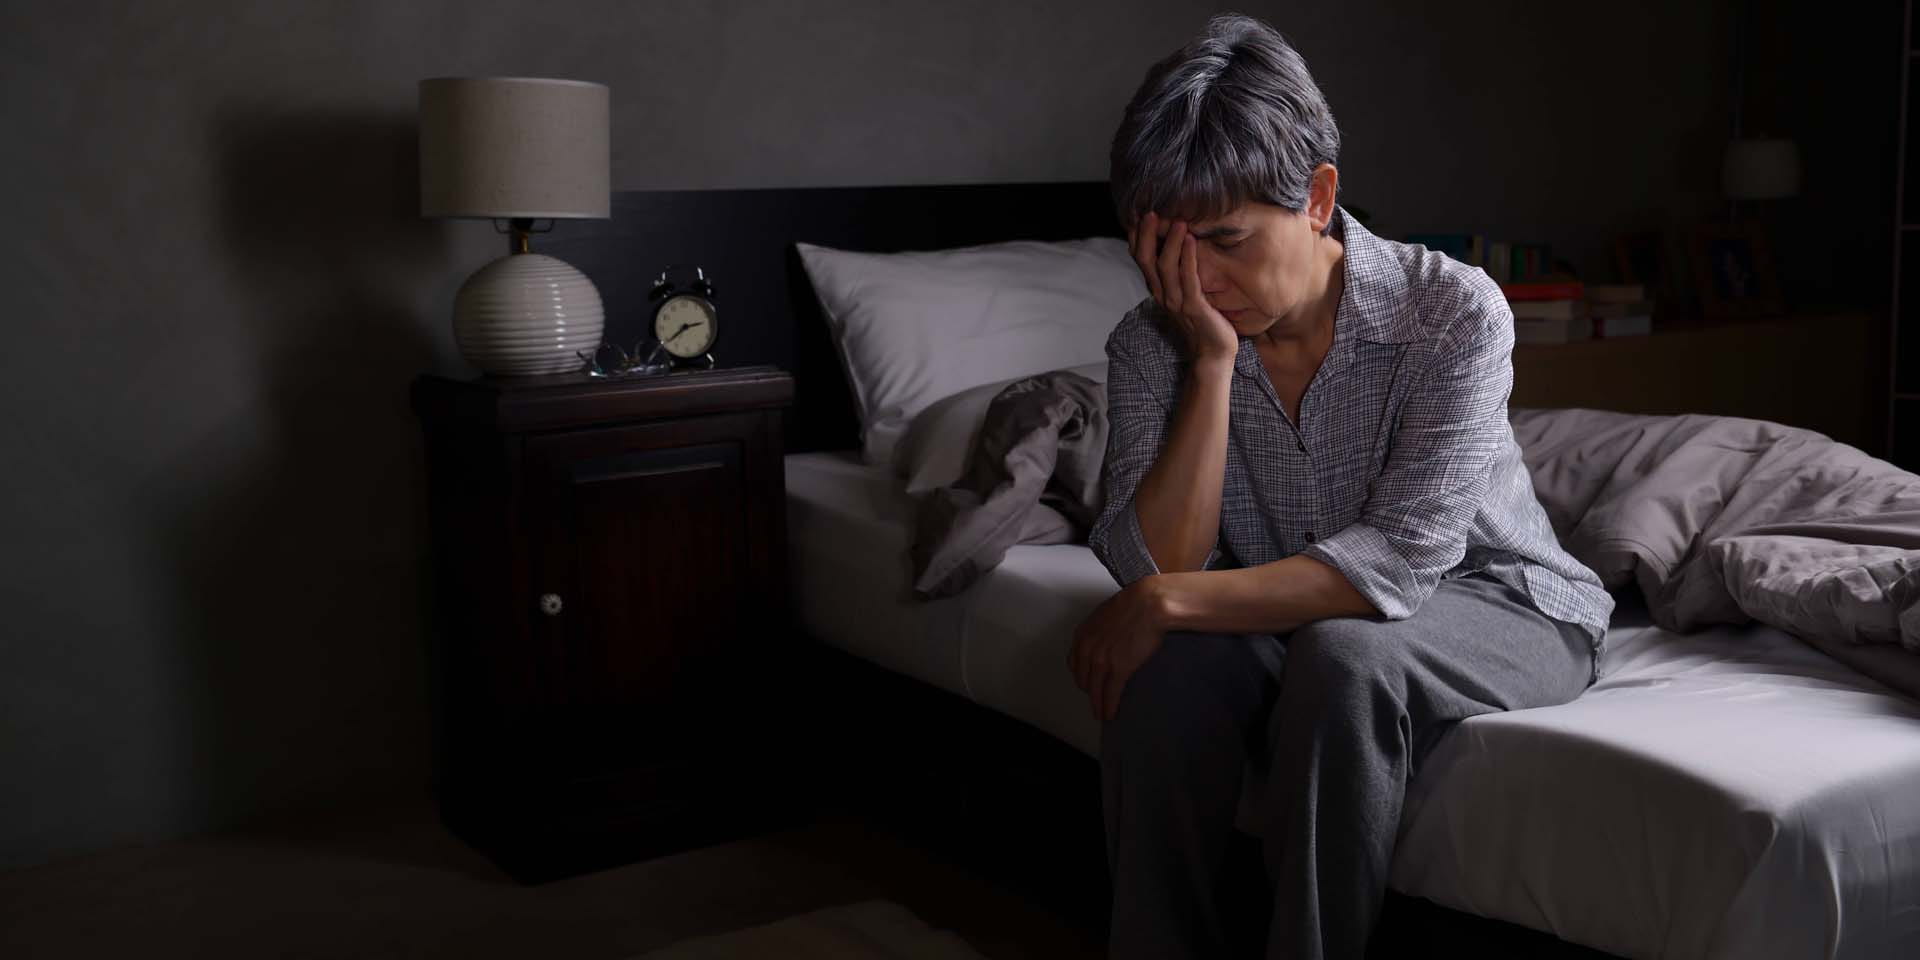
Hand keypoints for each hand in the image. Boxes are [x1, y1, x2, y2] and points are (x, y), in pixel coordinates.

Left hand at [1070, 577, 1170, 722]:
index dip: (1080, 675)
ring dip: (1097, 705)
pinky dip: (1109, 706)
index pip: (1075, 662)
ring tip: (1101, 713)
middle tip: (1094, 699)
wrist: (1148, 604)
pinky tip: (1110, 713)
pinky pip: (1111, 693)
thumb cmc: (1133, 604)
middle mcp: (1088, 649)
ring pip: (1095, 690)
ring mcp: (1102, 660)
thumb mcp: (1106, 615)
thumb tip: (1105, 640)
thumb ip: (1099, 631)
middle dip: (1088, 691)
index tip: (1085, 682)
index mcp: (1083, 634)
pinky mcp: (1119, 669)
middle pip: (1083, 678)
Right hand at [1126, 211, 1239, 369]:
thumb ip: (1177, 275)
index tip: (1139, 214)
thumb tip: (1176, 247)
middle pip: (1145, 260)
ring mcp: (1176, 302)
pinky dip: (1188, 258)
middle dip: (1147, 235)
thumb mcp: (1184, 294)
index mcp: (1158, 290)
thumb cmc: (1202, 321)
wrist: (1213, 352)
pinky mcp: (1194, 307)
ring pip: (1165, 267)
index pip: (1139, 259)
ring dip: (1170, 242)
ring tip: (1177, 221)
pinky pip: (1188, 279)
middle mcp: (1162, 294)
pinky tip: (1192, 240)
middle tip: (1152, 212)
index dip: (1136, 237)